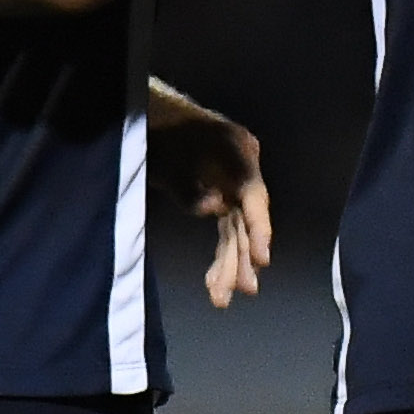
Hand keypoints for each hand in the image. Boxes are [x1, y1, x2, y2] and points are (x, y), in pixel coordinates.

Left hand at [145, 79, 273, 306]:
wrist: (151, 115)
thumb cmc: (157, 133)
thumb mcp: (166, 161)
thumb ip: (191, 188)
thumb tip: (217, 209)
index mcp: (237, 149)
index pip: (254, 195)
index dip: (260, 229)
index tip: (263, 258)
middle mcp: (244, 167)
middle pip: (247, 218)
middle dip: (242, 257)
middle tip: (243, 290)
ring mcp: (235, 183)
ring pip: (237, 229)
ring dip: (230, 263)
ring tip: (220, 298)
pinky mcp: (223, 196)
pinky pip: (227, 229)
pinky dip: (221, 254)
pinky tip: (214, 282)